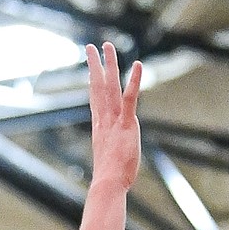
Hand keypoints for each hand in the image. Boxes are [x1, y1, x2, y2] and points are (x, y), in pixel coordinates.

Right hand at [87, 43, 141, 190]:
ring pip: (110, 86)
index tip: (90, 69)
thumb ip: (111, 154)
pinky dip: (134, 80)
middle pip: (97, 87)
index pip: (95, 100)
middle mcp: (104, 120)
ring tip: (107, 45)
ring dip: (109, 64)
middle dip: (95, 65)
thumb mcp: (109, 163)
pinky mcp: (127, 124)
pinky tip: (138, 64)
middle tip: (92, 47)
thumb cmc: (110, 180)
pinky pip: (130, 98)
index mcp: (100, 128)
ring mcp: (115, 121)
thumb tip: (110, 164)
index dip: (92, 82)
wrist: (108, 184)